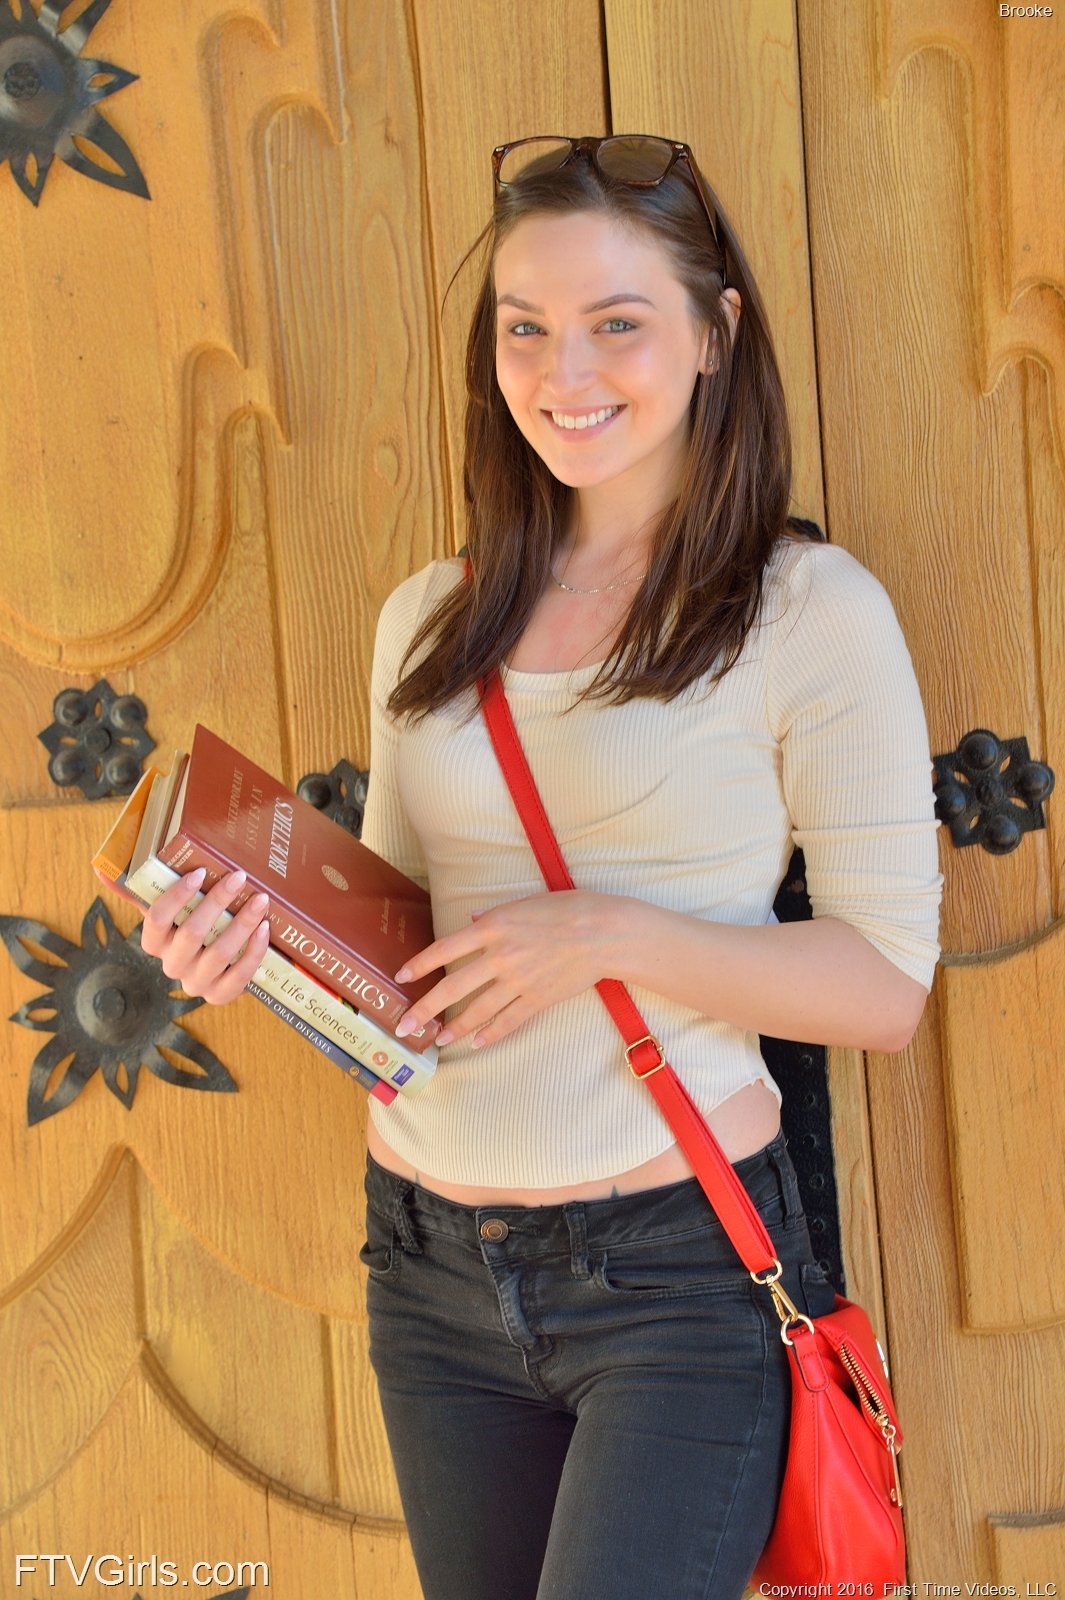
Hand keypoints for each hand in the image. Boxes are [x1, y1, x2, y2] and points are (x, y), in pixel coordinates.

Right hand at [140, 867, 270, 1003]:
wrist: (216, 967)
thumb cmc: (196, 926)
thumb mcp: (176, 910)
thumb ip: (155, 890)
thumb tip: (117, 866)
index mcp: (155, 943)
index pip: (156, 919)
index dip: (176, 896)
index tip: (200, 872)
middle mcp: (172, 965)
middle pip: (192, 933)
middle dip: (218, 902)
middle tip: (240, 877)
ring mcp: (196, 983)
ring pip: (218, 953)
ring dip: (242, 924)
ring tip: (261, 900)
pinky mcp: (220, 994)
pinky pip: (239, 975)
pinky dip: (254, 951)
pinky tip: (264, 929)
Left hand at [393, 891, 616, 1049]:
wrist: (603, 931)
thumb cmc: (568, 908)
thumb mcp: (525, 902)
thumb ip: (494, 914)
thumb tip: (471, 918)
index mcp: (493, 927)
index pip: (445, 948)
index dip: (420, 963)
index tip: (401, 976)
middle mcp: (499, 956)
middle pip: (453, 986)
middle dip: (424, 1009)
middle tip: (404, 1026)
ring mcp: (518, 981)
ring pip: (477, 1010)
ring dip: (454, 1028)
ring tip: (438, 1040)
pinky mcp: (537, 998)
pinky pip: (509, 1021)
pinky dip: (491, 1034)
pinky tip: (477, 1043)